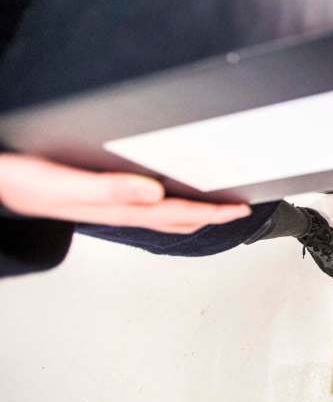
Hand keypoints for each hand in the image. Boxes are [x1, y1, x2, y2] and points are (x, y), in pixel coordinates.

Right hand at [0, 154, 250, 233]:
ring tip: (217, 207)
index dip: (213, 212)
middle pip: (177, 218)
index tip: (241, 209)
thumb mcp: (62, 184)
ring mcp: (108, 205)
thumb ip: (109, 189)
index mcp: (116, 207)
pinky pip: (144, 206)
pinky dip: (167, 204)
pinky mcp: (98, 196)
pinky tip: (167, 198)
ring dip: (192, 212)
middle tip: (240, 209)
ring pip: (162, 214)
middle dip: (211, 215)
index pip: (178, 213)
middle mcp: (117, 208)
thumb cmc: (17, 183)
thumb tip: (155, 191)